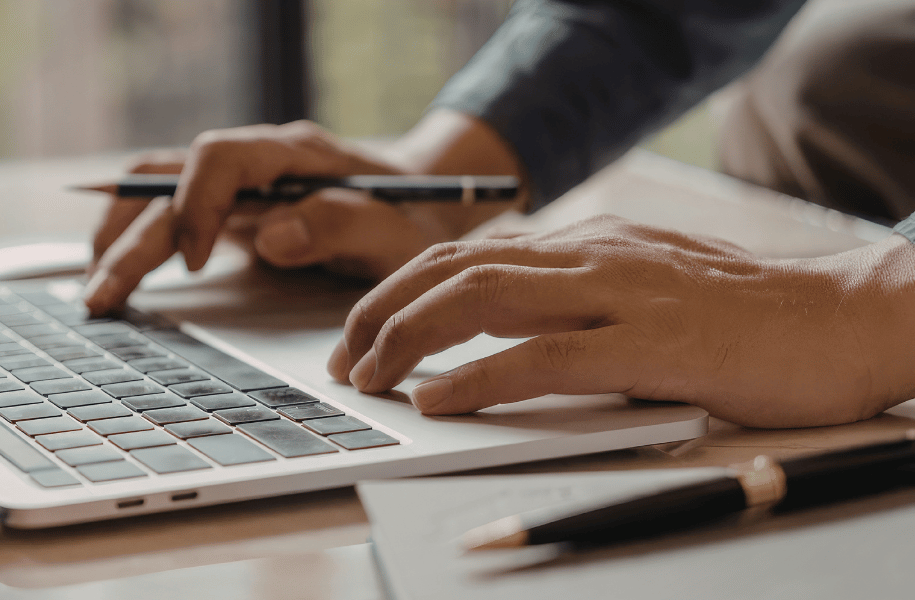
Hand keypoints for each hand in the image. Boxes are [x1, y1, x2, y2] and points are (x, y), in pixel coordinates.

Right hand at [84, 111, 525, 313]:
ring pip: (154, 192)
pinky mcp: (230, 212)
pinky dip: (134, 240)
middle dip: (130, 237)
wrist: (424, 203)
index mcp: (291, 154)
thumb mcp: (392, 231)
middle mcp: (254, 162)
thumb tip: (271, 236)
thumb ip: (338, 226)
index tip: (193, 263)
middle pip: (168, 179)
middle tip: (102, 295)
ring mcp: (237, 186)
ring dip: (118, 236)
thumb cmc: (412, 218)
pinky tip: (116, 273)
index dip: (194, 205)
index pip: (217, 157)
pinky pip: (167, 213)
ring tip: (94, 290)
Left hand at [329, 215, 914, 427]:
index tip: (364, 329)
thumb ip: (582, 295)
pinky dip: (474, 379)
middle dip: (381, 312)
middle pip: (452, 269)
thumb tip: (511, 325)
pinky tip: (437, 400)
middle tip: (346, 360)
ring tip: (369, 378)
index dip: (401, 289)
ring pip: (478, 300)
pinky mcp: (645, 344)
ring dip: (407, 340)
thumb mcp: (648, 285)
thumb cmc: (748, 314)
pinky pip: (537, 357)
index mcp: (587, 242)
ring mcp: (616, 295)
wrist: (844, 318)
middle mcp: (590, 255)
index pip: (467, 252)